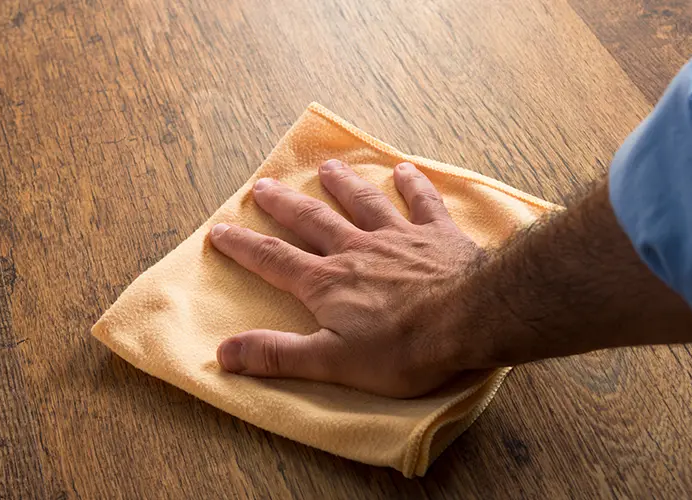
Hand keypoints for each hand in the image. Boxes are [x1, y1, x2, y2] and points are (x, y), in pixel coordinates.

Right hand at [208, 159, 483, 397]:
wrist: (472, 319)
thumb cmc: (403, 349)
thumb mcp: (331, 362)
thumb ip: (277, 355)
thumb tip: (223, 352)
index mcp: (326, 283)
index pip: (273, 260)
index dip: (243, 246)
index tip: (220, 229)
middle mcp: (356, 250)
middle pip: (312, 220)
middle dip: (284, 204)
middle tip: (262, 186)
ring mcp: (398, 238)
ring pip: (363, 203)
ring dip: (343, 184)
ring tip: (328, 168)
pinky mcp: (438, 236)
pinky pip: (422, 203)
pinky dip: (413, 186)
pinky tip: (405, 170)